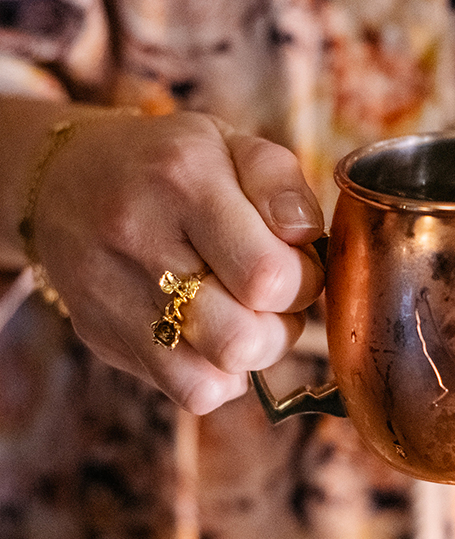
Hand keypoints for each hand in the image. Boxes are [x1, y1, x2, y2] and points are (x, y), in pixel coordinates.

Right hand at [32, 110, 324, 412]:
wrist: (66, 178)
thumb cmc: (171, 166)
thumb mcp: (230, 146)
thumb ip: (281, 183)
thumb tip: (305, 237)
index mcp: (183, 181)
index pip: (267, 275)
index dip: (304, 282)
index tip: (296, 265)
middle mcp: (138, 238)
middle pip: (241, 337)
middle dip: (282, 327)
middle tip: (274, 299)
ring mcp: (112, 295)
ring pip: (214, 377)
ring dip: (252, 357)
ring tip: (246, 318)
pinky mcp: (101, 336)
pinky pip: (187, 392)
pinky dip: (218, 377)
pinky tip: (213, 340)